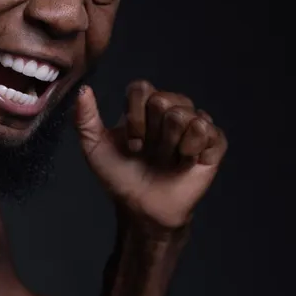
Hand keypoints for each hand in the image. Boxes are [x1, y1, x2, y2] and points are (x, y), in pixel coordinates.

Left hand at [73, 80, 227, 228]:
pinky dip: (192, 148)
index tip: (131, 142)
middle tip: (149, 153)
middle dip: (152, 133)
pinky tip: (186, 160)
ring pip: (185, 114)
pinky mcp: (212, 143)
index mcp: (143, 107)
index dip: (135, 116)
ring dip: (170, 144)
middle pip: (163, 100)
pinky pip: (207, 129)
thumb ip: (85, 118)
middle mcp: (170, 110)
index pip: (141, 88)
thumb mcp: (94, 148)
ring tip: (167, 159)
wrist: (141, 207)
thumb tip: (83, 89)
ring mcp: (193, 125)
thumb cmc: (119, 177)